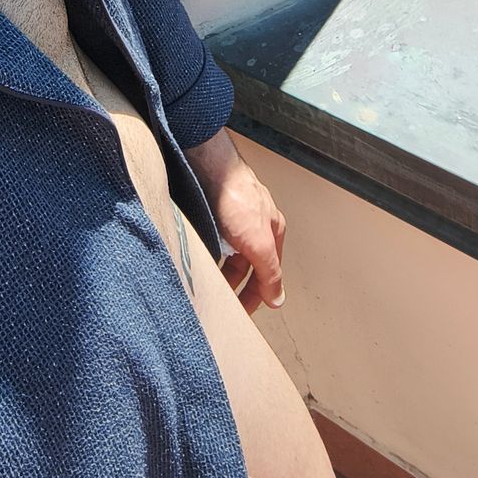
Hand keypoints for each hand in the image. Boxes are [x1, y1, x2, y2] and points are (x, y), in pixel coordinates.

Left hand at [182, 129, 286, 314]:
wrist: (206, 164)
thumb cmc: (235, 195)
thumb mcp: (258, 242)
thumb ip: (270, 272)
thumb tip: (278, 298)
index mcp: (271, 231)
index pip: (268, 273)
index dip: (258, 294)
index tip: (243, 313)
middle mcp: (253, 225)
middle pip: (246, 265)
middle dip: (235, 286)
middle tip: (222, 303)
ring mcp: (231, 217)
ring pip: (227, 254)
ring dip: (219, 272)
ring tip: (207, 285)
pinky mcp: (211, 211)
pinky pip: (211, 241)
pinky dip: (207, 255)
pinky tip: (199, 261)